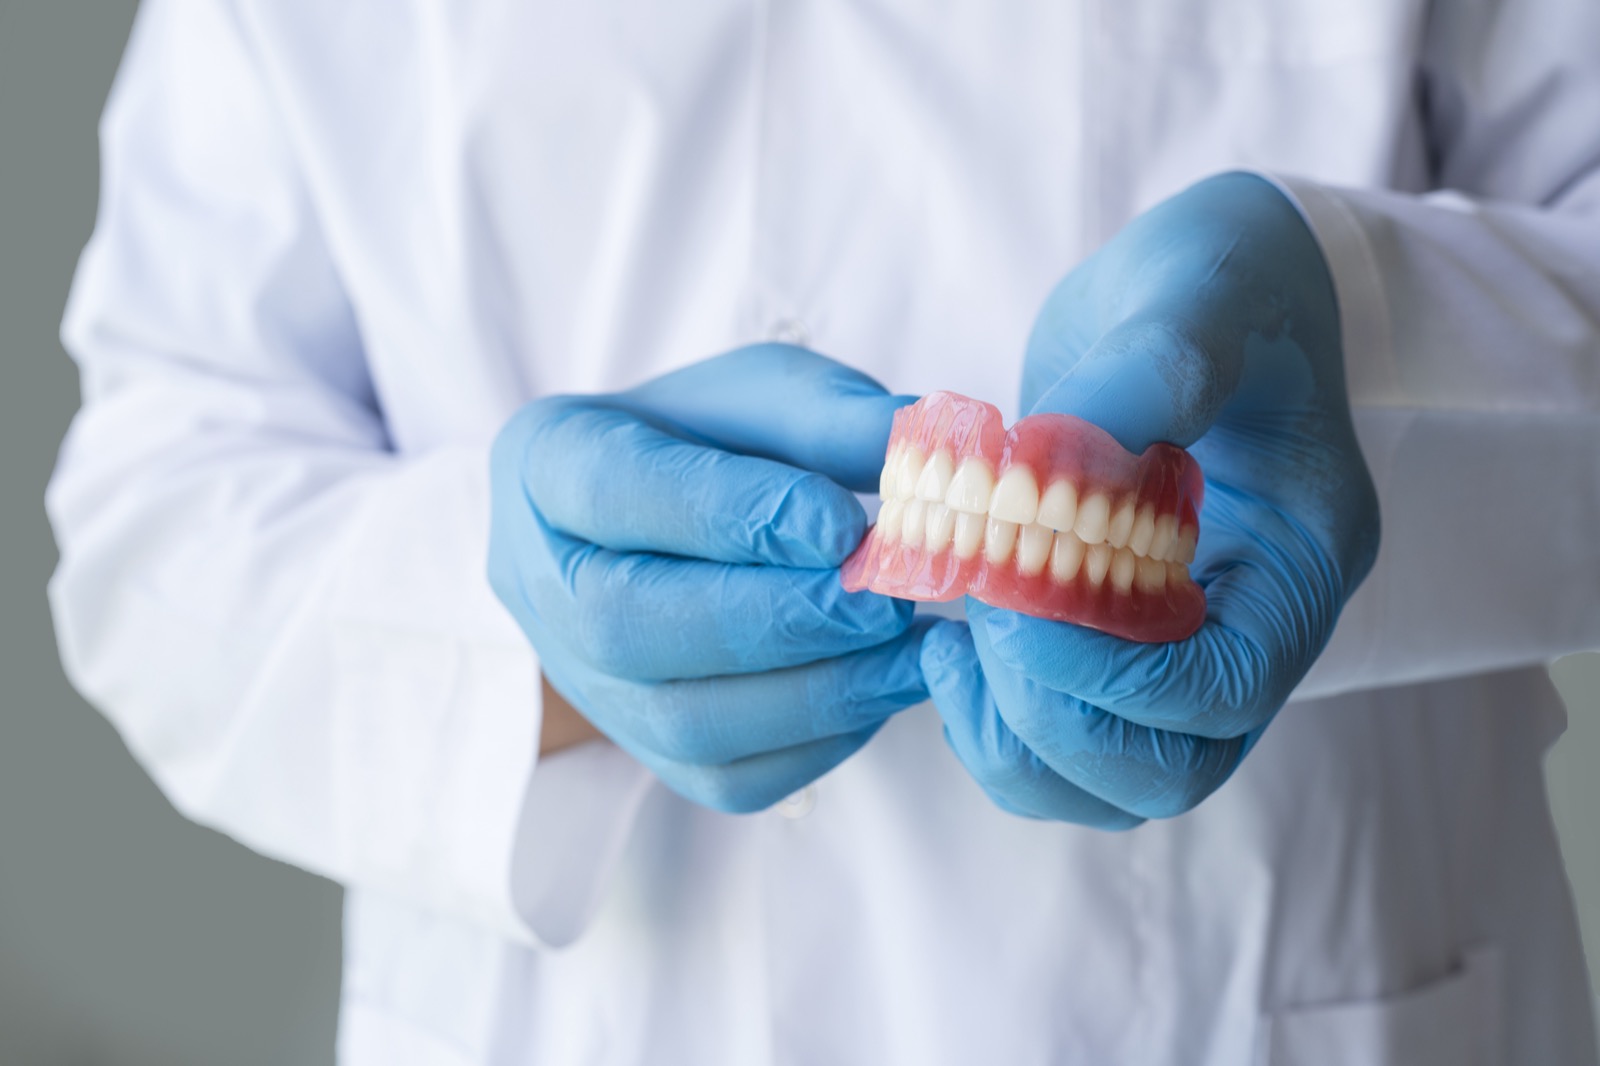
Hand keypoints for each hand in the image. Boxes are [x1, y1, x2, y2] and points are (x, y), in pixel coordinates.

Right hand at [489, 345, 927, 812]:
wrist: (672, 520)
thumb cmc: (711, 442)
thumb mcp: (764, 396)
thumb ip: (829, 416)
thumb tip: (919, 444)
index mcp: (548, 462)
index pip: (616, 491)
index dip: (729, 513)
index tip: (841, 523)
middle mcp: (542, 584)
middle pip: (629, 625)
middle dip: (775, 620)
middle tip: (885, 602)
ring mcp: (587, 682)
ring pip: (681, 721)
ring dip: (816, 692)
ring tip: (910, 652)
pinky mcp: (648, 750)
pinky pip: (730, 777)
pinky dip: (822, 741)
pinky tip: (882, 687)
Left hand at [923, 173, 1379, 826]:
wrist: (1205, 287)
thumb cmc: (1223, 280)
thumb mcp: (1201, 293)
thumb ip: (1155, 366)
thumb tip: (1055, 459)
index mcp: (1301, 557)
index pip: (1227, 689)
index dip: (1111, 674)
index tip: (1011, 600)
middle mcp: (1253, 623)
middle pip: (1168, 766)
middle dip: (1051, 717)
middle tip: (976, 620)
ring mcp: (1186, 642)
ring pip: (1109, 775)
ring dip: (1013, 734)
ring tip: (951, 640)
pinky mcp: (1120, 638)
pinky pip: (1063, 736)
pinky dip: (995, 715)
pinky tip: (948, 636)